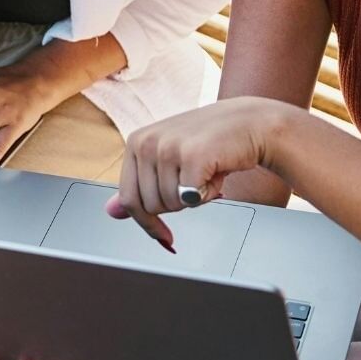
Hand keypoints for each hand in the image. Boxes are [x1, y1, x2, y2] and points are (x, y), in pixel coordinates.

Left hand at [105, 97, 281, 249]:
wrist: (249, 123)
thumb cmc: (209, 144)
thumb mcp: (168, 160)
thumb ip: (140, 185)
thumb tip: (111, 212)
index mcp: (135, 142)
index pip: (129, 199)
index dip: (148, 223)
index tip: (164, 236)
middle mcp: (146, 141)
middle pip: (152, 207)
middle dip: (177, 204)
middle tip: (194, 179)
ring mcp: (168, 147)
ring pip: (173, 205)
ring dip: (195, 197)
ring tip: (205, 170)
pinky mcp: (192, 155)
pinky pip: (193, 199)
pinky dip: (210, 194)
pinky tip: (216, 171)